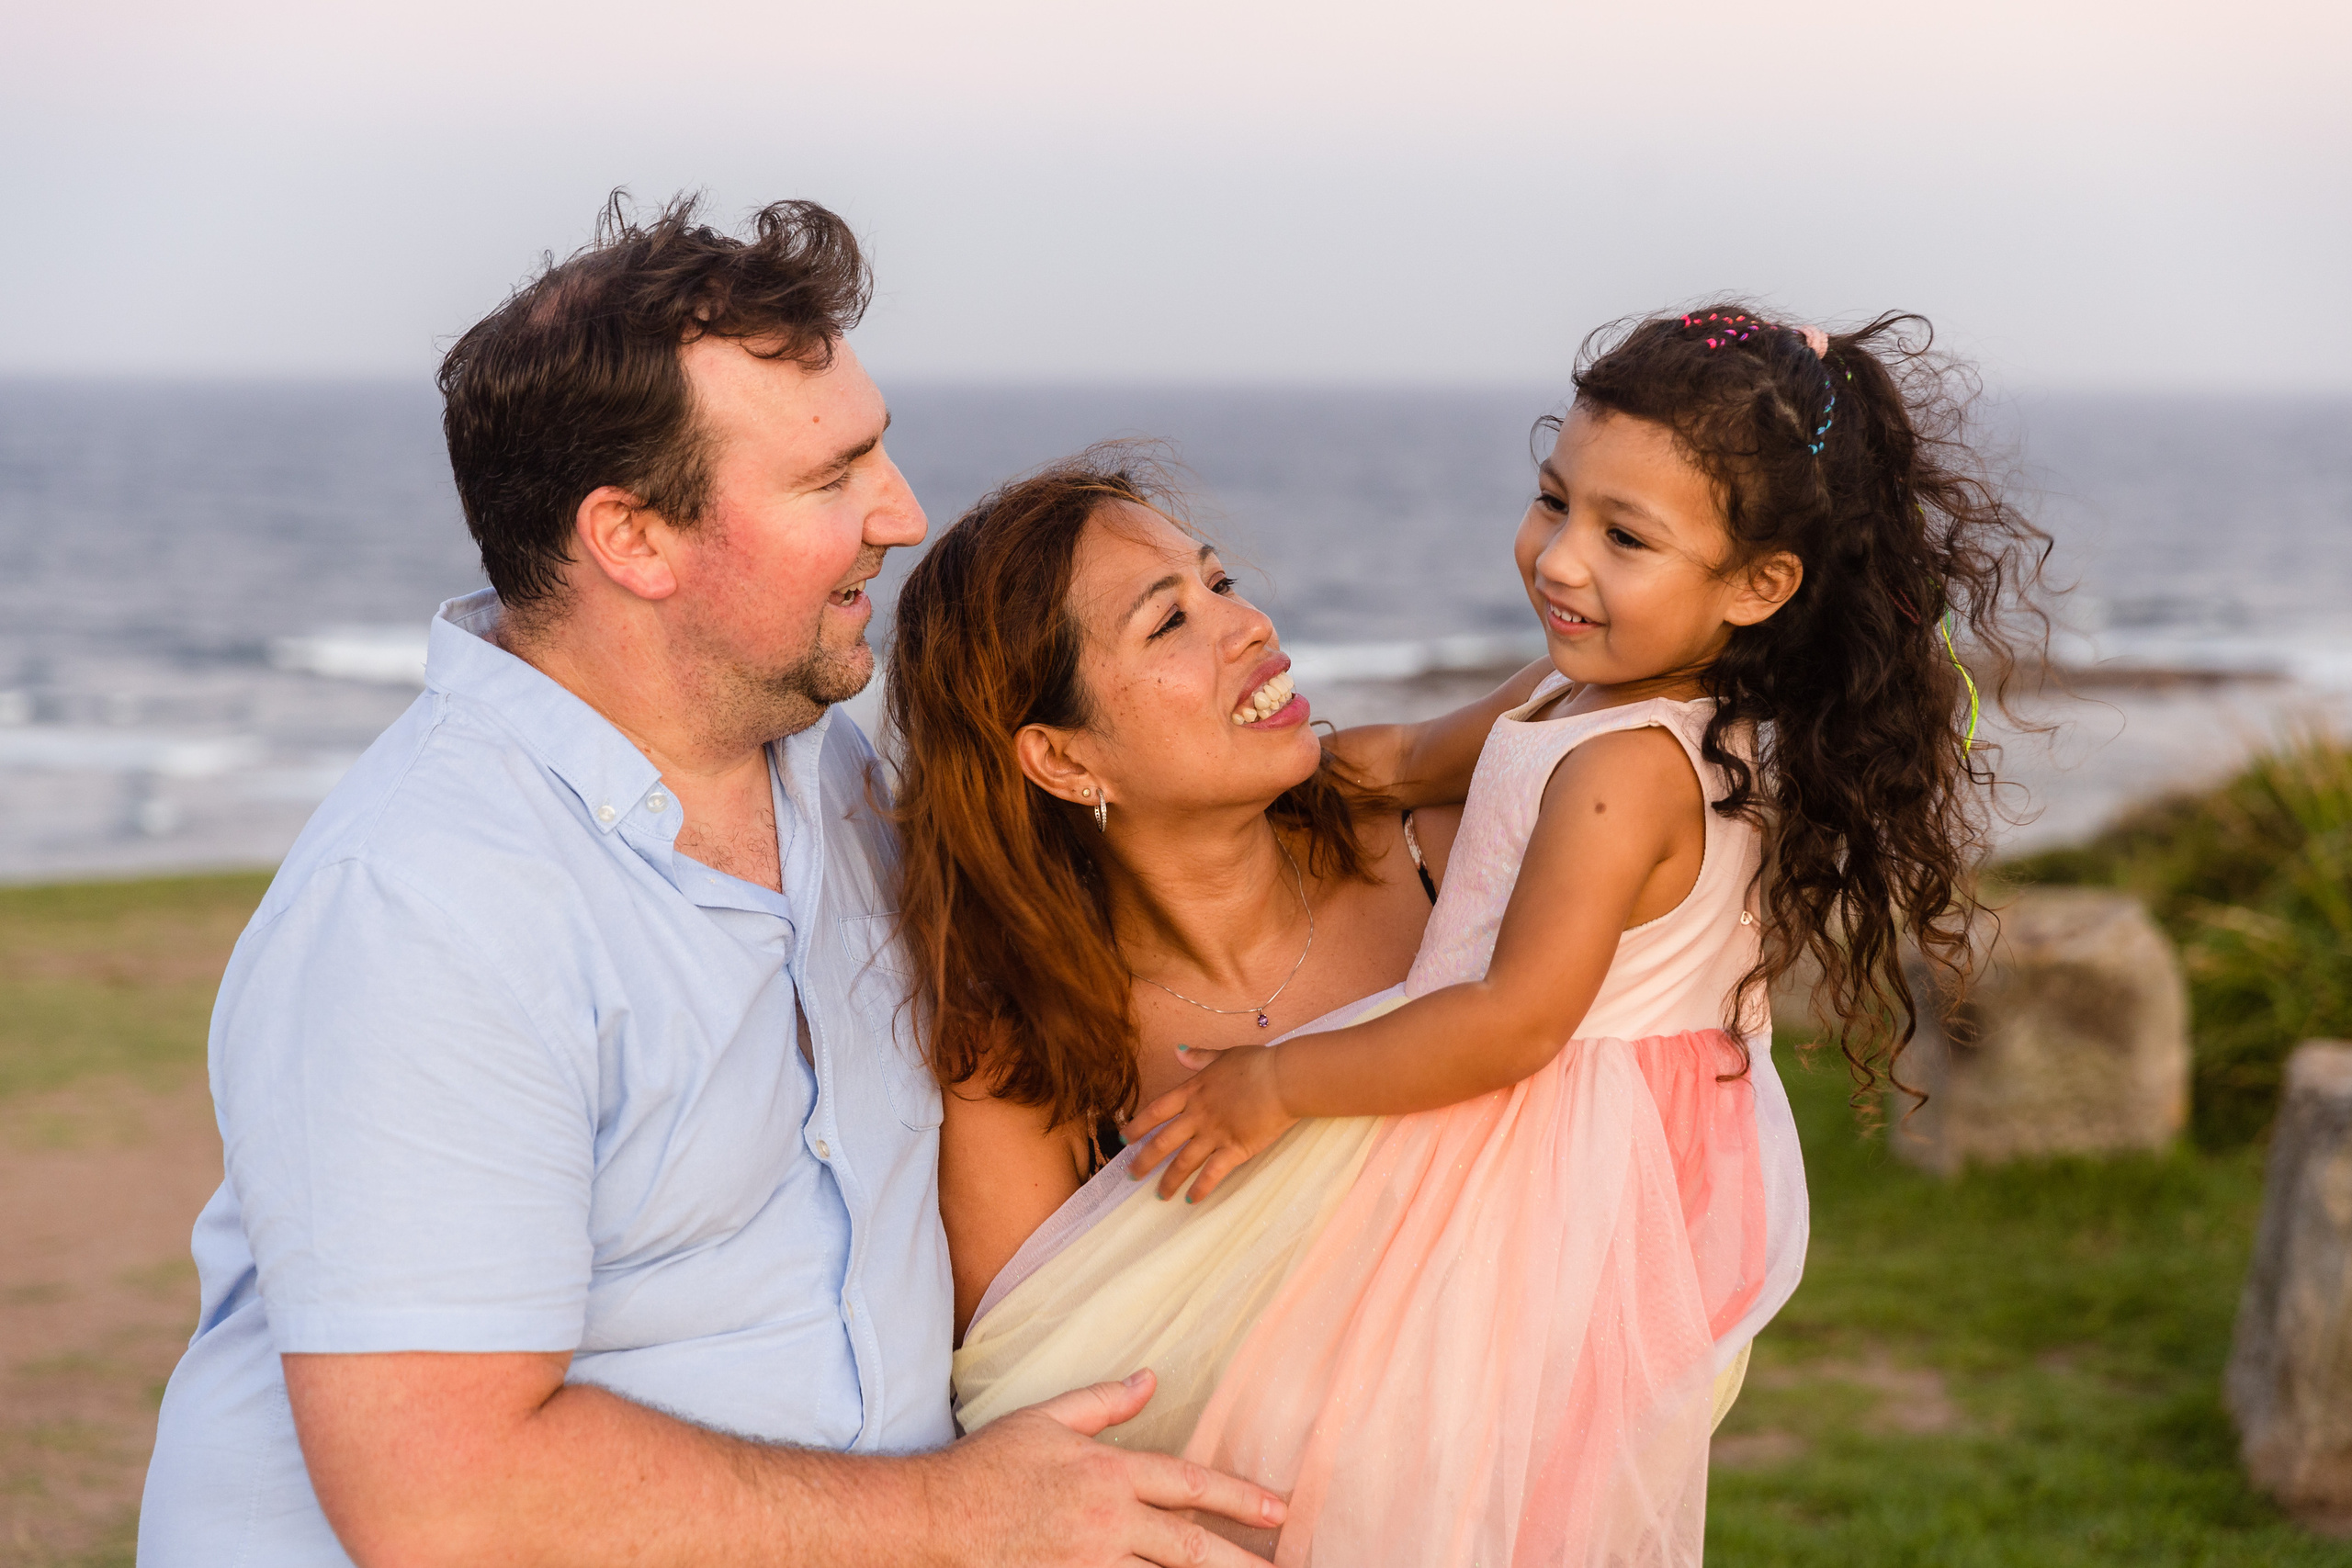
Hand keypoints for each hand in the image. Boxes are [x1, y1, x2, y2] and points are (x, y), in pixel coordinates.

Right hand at [927, 1369, 1284, 1566]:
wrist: (932, 1520)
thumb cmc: (988, 1466)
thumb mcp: (1047, 1418)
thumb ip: (1104, 1402)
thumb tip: (1150, 1378)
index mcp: (1107, 1473)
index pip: (1188, 1484)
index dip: (1239, 1497)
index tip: (1280, 1510)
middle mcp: (1105, 1522)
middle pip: (1190, 1548)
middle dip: (1242, 1561)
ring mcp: (1087, 1565)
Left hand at [1124, 1044, 1296, 1202]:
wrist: (1282, 1079)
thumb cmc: (1257, 1064)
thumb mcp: (1223, 1055)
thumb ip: (1199, 1057)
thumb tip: (1178, 1051)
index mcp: (1193, 1091)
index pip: (1156, 1112)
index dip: (1138, 1126)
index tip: (1125, 1139)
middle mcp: (1198, 1115)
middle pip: (1163, 1142)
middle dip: (1144, 1161)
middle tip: (1131, 1175)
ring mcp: (1214, 1134)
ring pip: (1184, 1162)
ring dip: (1169, 1180)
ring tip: (1159, 1195)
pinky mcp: (1235, 1149)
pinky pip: (1212, 1173)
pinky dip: (1200, 1188)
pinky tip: (1191, 1200)